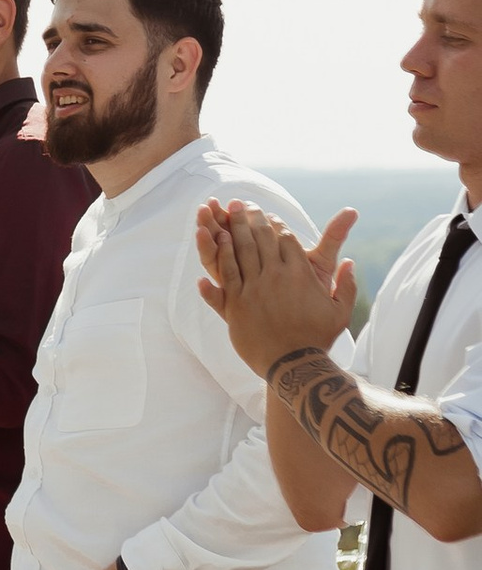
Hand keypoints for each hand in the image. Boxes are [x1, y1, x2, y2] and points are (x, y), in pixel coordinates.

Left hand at [195, 202, 357, 376]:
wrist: (293, 365)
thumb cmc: (317, 339)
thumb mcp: (340, 312)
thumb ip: (347, 285)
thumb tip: (351, 263)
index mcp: (300, 274)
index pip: (286, 239)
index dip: (277, 225)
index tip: (270, 216)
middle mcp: (276, 276)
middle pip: (261, 238)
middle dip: (252, 218)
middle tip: (243, 204)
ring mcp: (254, 288)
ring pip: (241, 250)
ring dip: (234, 228)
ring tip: (228, 213)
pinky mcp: (236, 303)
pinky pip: (227, 271)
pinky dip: (221, 253)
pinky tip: (218, 240)